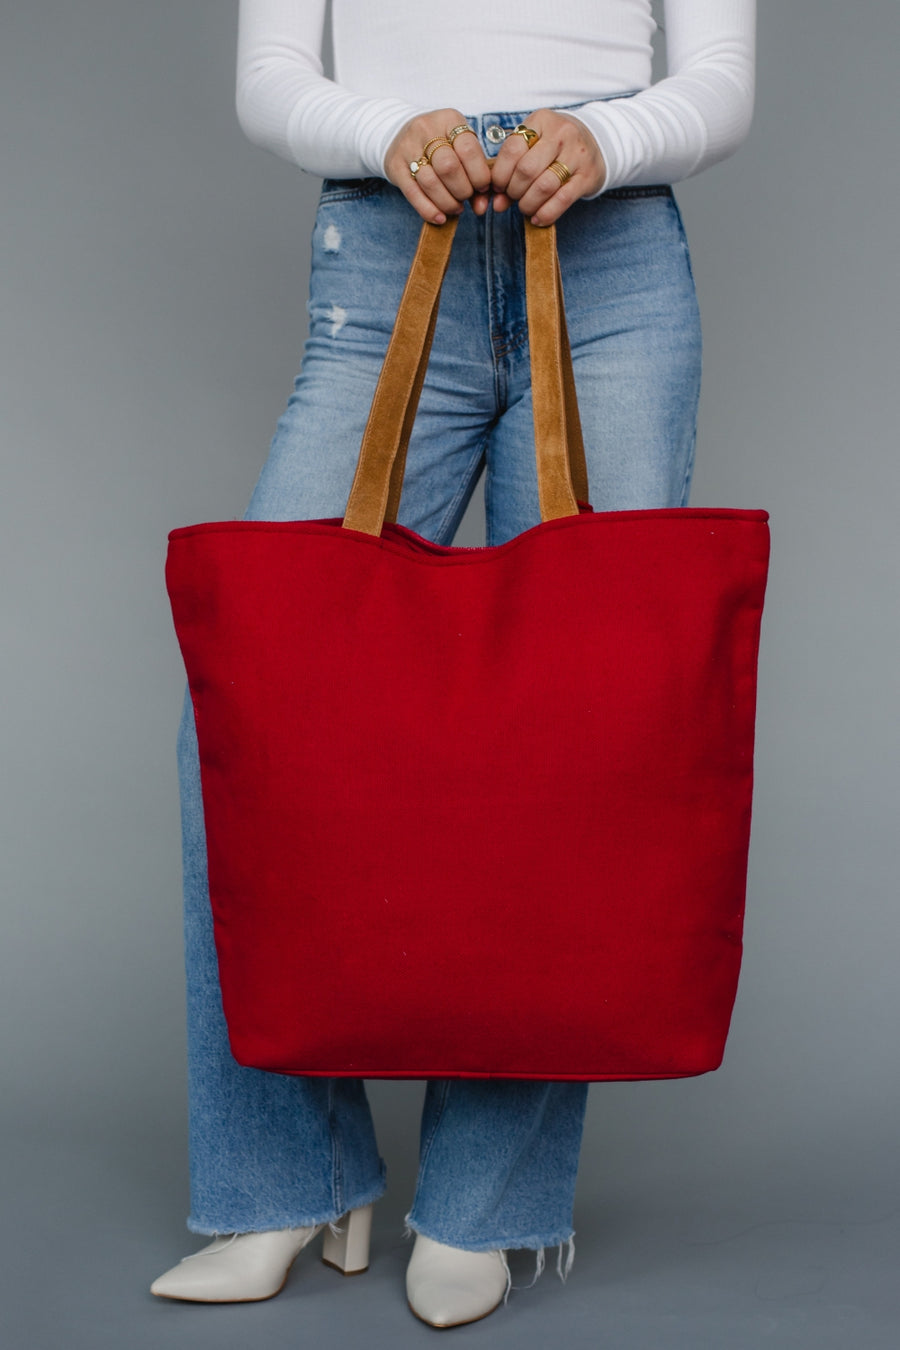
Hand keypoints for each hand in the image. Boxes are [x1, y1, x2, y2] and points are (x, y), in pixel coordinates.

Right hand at [385, 109, 491, 223]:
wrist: (400, 133)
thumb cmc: (440, 143)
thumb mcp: (460, 147)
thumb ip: (475, 174)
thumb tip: (481, 206)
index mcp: (449, 120)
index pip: (468, 150)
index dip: (479, 175)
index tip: (482, 187)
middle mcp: (426, 129)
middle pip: (448, 167)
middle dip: (463, 190)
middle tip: (466, 197)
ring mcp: (408, 147)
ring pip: (431, 183)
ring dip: (447, 203)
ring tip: (455, 207)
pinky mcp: (395, 166)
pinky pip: (413, 194)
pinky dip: (429, 210)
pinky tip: (440, 217)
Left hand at [490, 110, 606, 225]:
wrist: (596, 143)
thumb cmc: (555, 146)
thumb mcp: (533, 145)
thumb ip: (512, 170)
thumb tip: (497, 204)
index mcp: (542, 120)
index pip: (512, 149)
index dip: (500, 173)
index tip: (499, 186)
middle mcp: (561, 134)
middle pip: (526, 170)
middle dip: (514, 190)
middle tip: (513, 197)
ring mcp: (577, 155)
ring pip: (543, 187)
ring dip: (528, 204)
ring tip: (525, 207)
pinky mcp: (587, 176)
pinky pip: (562, 200)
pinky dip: (546, 213)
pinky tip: (538, 218)